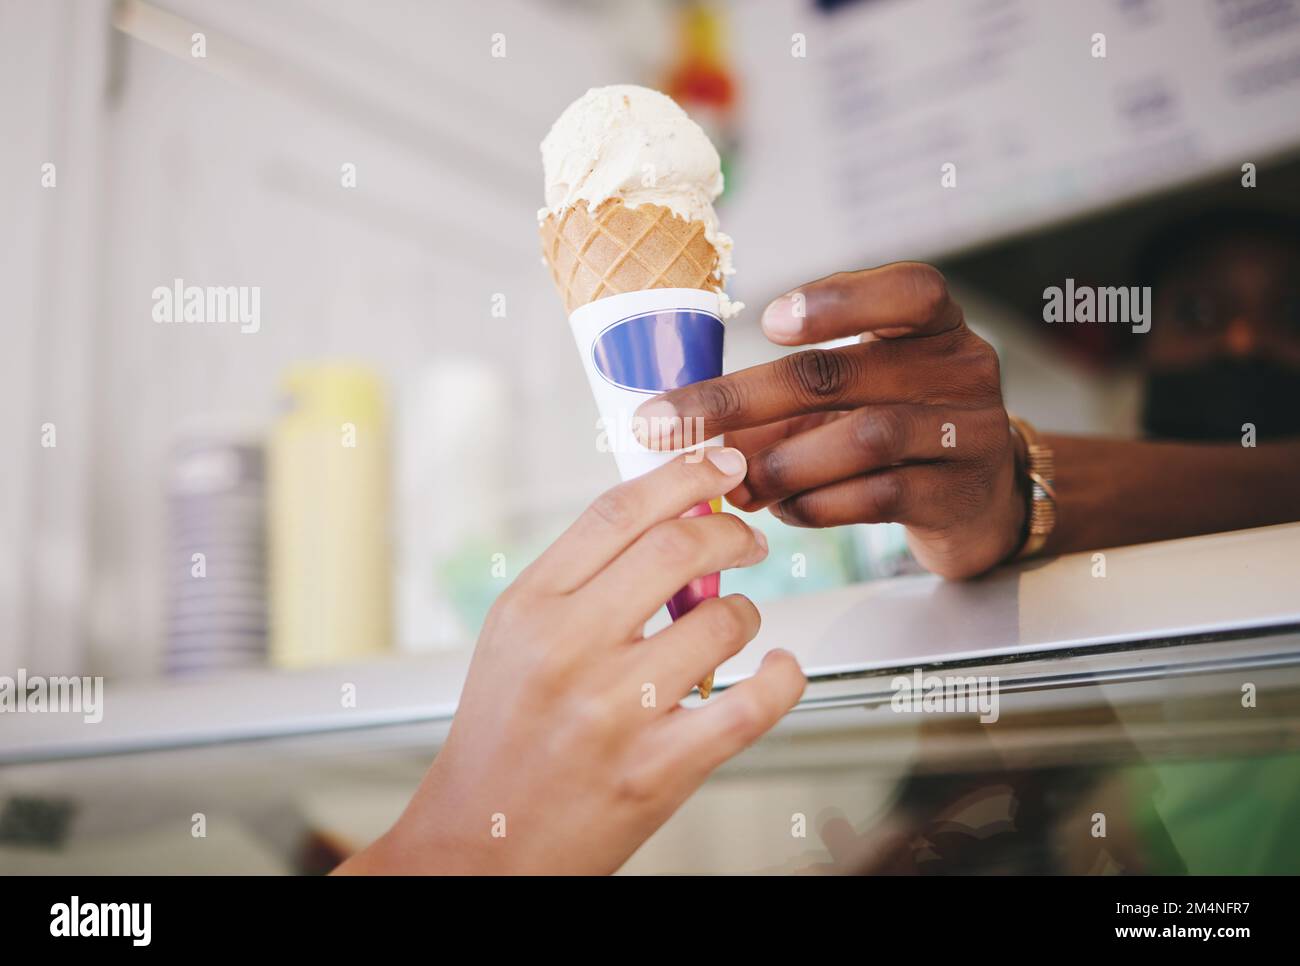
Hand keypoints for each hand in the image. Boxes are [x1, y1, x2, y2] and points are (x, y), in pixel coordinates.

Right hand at [336, 450, 805, 874]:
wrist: (480, 846)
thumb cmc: (502, 740)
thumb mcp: (515, 641)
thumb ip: (581, 582)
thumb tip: (667, 521)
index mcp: (529, 609)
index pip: (616, 513)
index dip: (680, 475)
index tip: (719, 464)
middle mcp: (567, 651)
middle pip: (676, 548)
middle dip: (731, 531)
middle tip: (747, 540)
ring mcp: (613, 712)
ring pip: (722, 621)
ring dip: (748, 613)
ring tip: (737, 624)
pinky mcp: (655, 771)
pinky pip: (750, 705)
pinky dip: (783, 678)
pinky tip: (779, 669)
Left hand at [634, 263, 1024, 578]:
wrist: (981, 501)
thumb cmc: (901, 427)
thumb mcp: (861, 389)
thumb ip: (790, 394)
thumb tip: (689, 421)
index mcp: (934, 325)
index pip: (908, 290)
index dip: (839, 301)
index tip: (769, 321)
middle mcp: (961, 369)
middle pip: (843, 373)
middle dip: (744, 399)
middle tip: (673, 423)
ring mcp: (968, 433)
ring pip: (863, 438)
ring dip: (780, 461)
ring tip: (732, 481)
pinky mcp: (956, 495)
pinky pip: (877, 497)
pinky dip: (817, 503)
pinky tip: (784, 508)